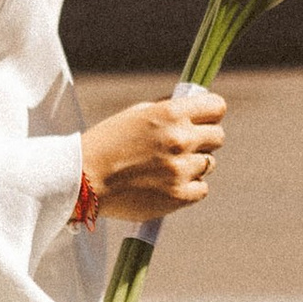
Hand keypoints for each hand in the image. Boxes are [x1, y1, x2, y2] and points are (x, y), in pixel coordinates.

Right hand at [80, 91, 224, 224]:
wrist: (84, 179)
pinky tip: (167, 184)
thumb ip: (169, 110)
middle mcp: (180, 139)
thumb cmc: (108, 143)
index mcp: (170, 113)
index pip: (217, 107)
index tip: (205, 120)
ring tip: (165, 168)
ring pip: (209, 164)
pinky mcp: (179, 196)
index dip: (211, 114)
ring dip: (193, 165)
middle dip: (204, 140)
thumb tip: (198, 106)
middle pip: (218, 137)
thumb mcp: (137, 114)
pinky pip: (202, 189)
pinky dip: (189, 187)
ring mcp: (181, 169)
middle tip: (182, 147)